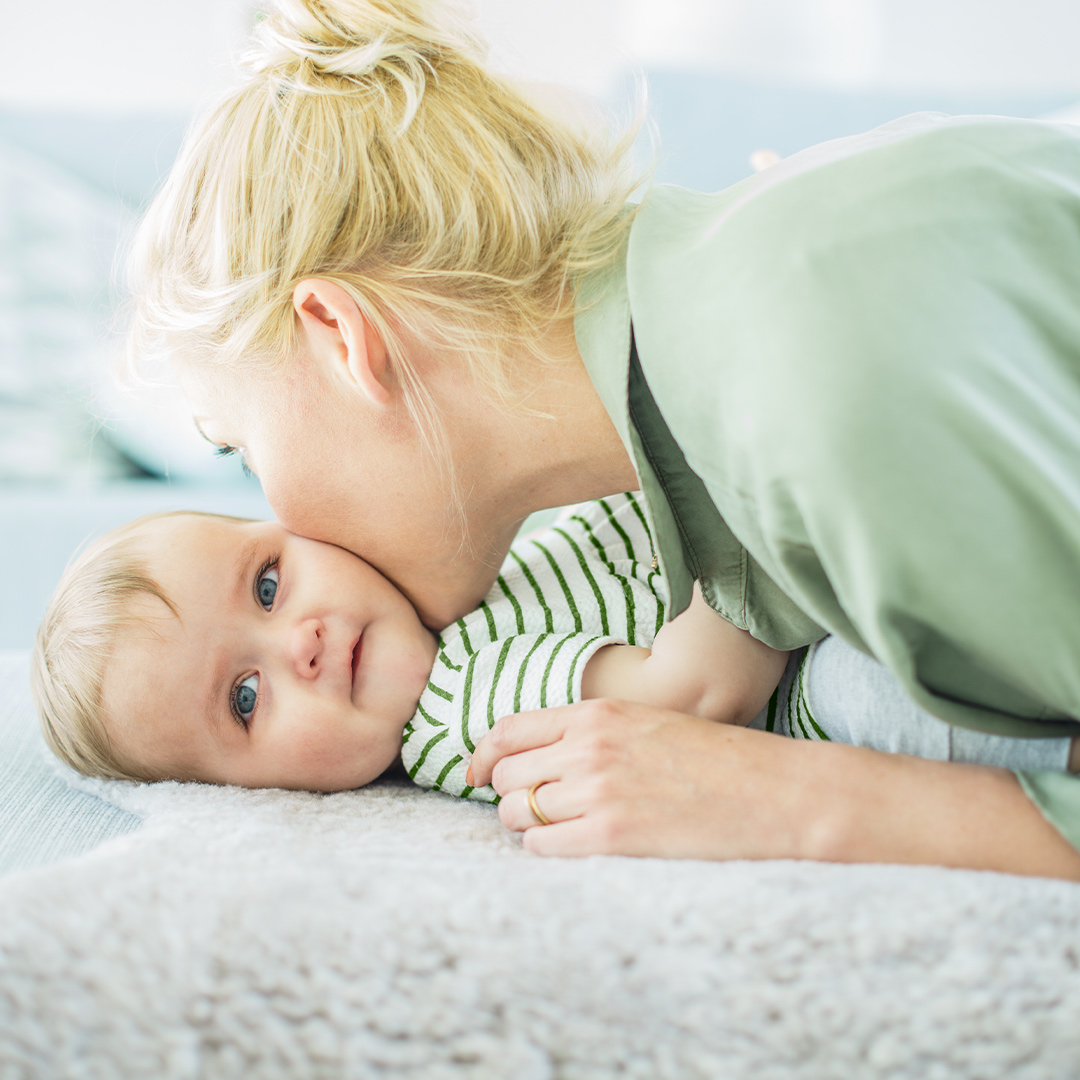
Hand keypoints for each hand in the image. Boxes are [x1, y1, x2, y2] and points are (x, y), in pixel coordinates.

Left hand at [467, 698, 1079, 877]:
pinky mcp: (611, 837)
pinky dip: (547, 850)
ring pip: (517, 815)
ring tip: (561, 827)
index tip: (473, 772)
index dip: (482, 754)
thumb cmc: (717, 760)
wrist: (775, 794)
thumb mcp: (648, 725)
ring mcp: (597, 792)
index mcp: (598, 712)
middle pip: (505, 776)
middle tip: (532, 807)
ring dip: (527, 824)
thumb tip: (536, 760)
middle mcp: (588, 747)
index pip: (509, 729)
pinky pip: (542, 848)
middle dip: (509, 794)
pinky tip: (574, 847)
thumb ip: (591, 734)